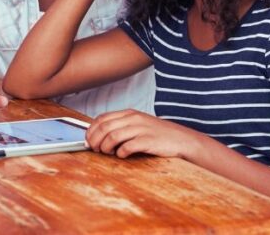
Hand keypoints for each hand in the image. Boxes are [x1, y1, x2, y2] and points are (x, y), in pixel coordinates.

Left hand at [86, 109, 200, 158]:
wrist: (182, 140)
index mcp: (129, 113)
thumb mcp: (138, 124)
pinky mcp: (148, 141)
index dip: (91, 130)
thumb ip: (121, 127)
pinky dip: (120, 153)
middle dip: (94, 140)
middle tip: (94, 149)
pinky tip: (122, 155)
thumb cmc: (158, 135)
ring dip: (105, 147)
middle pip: (104, 127)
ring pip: (112, 136)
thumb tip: (100, 137)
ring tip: (107, 153)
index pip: (102, 118)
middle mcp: (133, 119)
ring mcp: (141, 129)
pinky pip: (127, 146)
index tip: (88, 140)